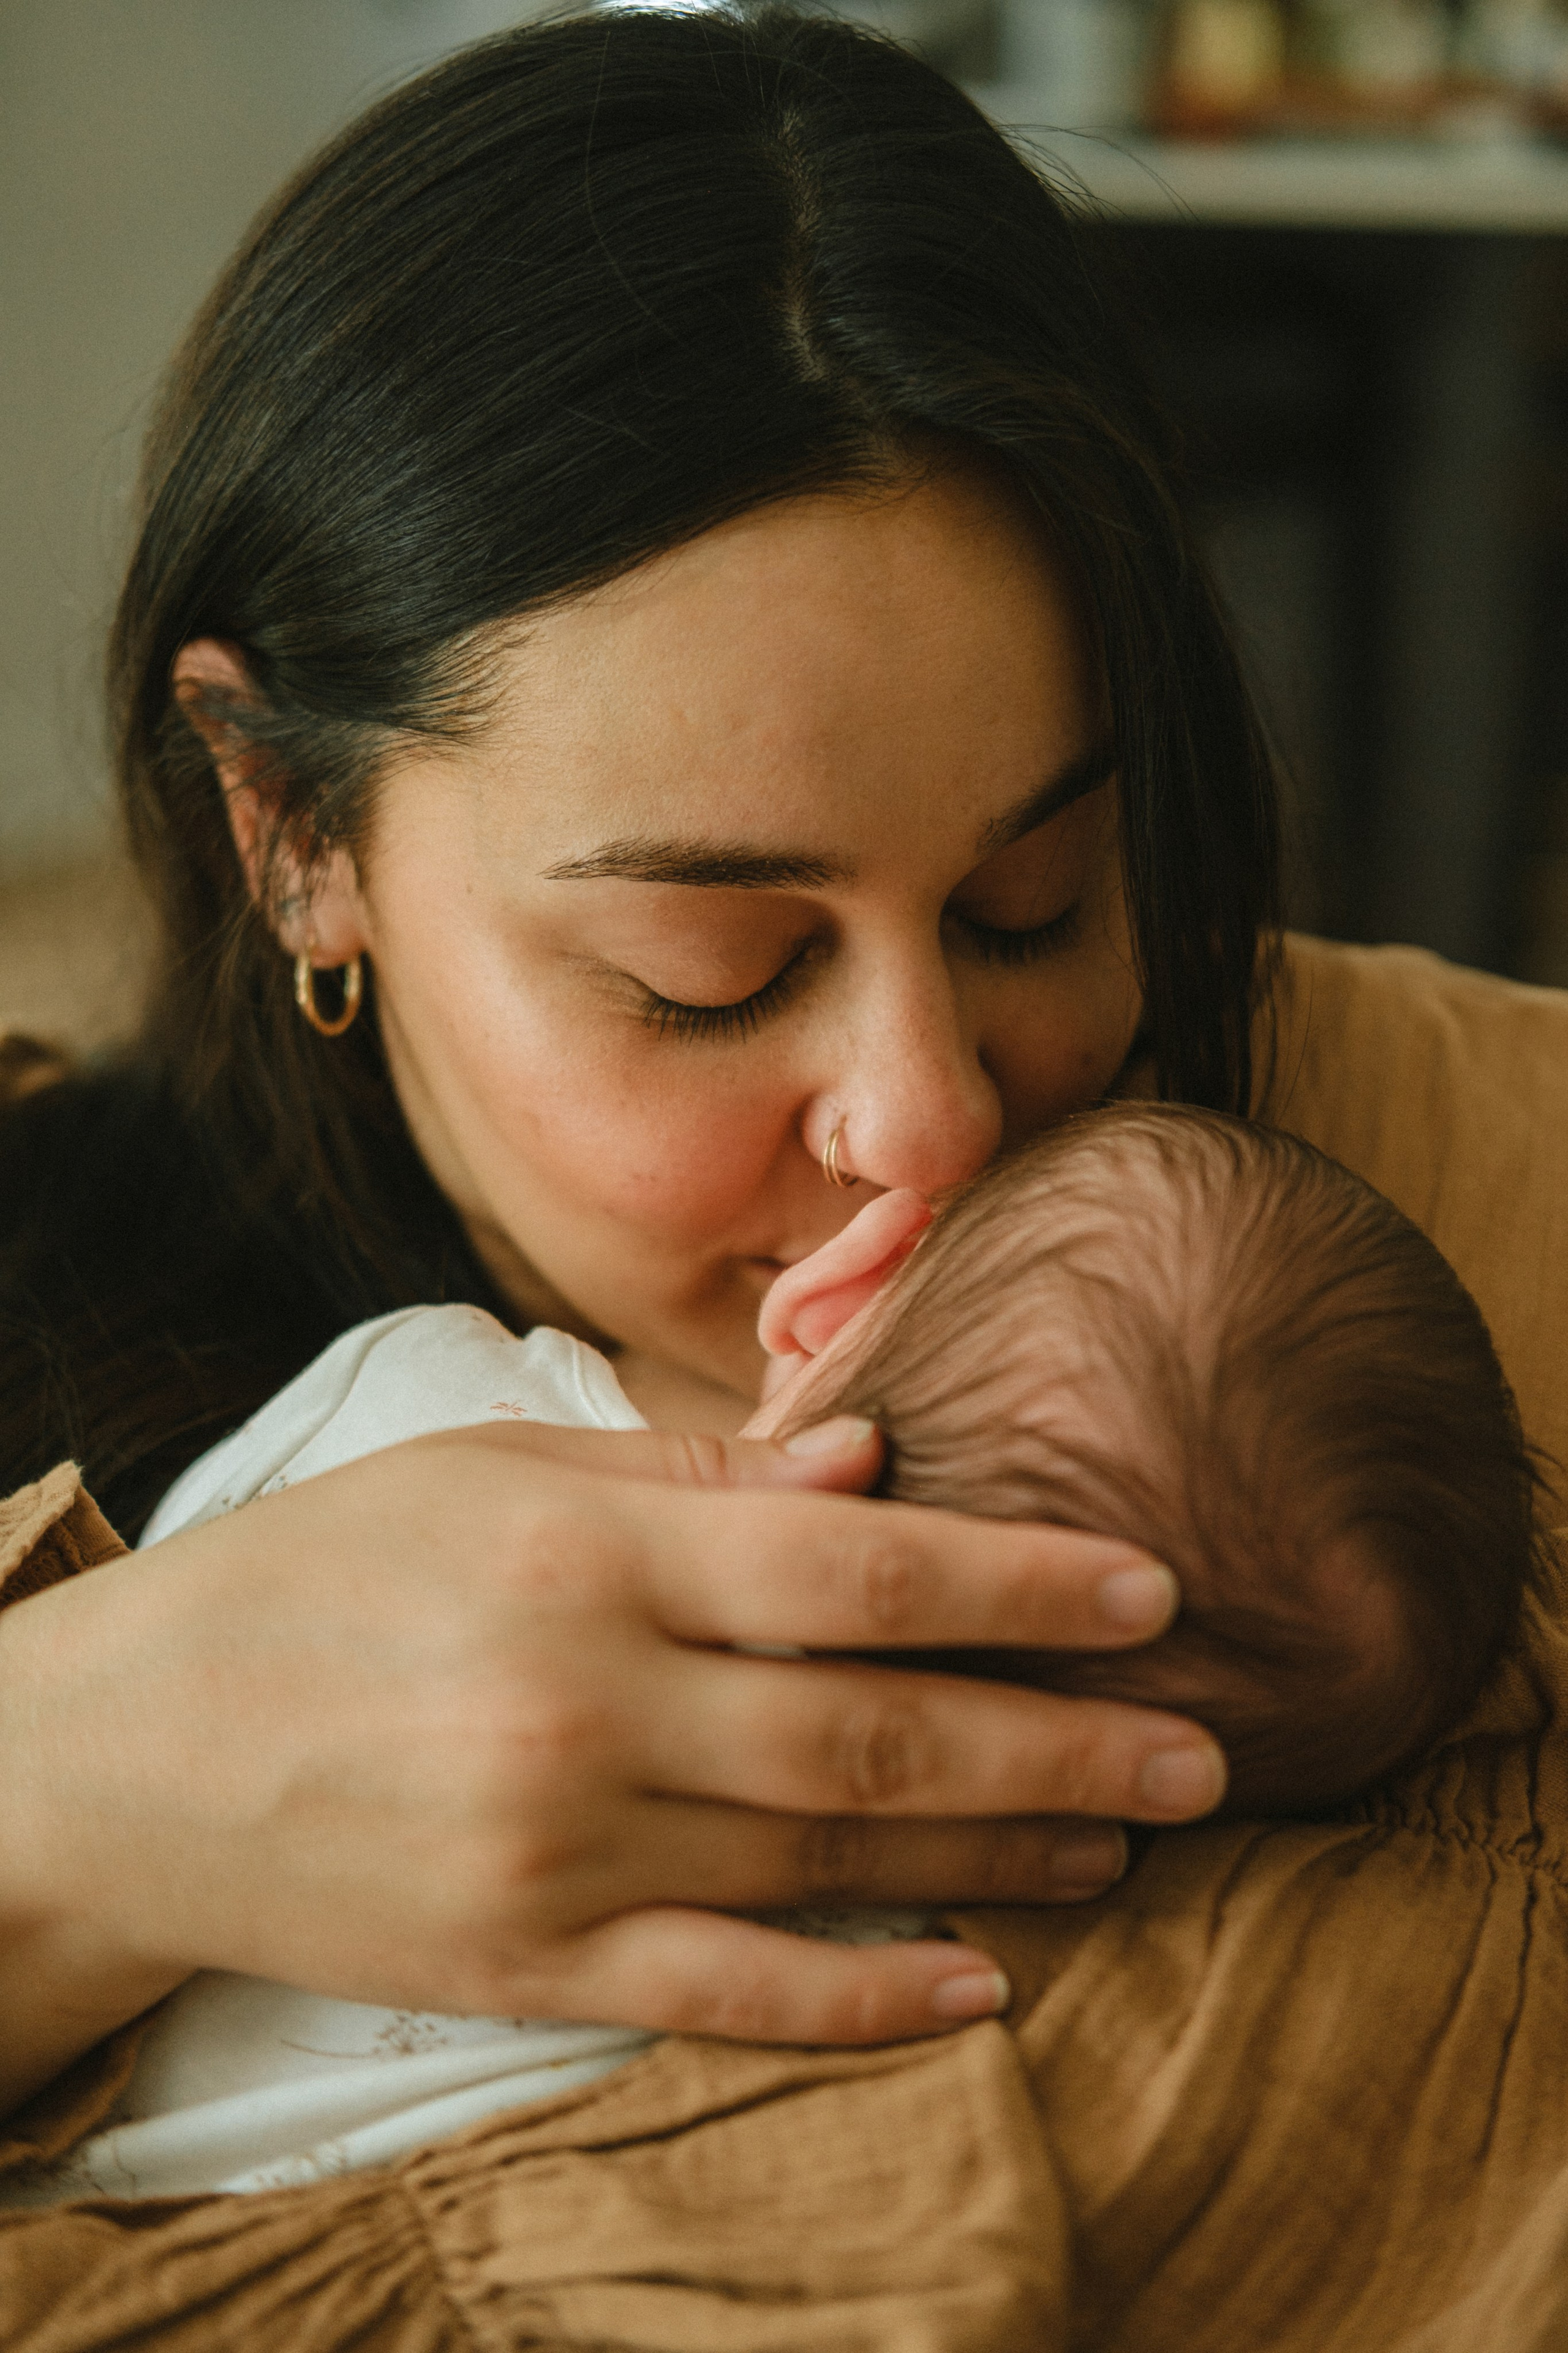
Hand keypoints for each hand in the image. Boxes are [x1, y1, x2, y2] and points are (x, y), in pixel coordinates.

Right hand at [0, 1420, 1221, 2105]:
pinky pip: (730, 1994)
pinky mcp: (530, 1966)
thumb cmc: (324, 1577)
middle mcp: (589, 1708)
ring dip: (1000, 1855)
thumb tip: (869, 1462)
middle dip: (1059, 1738)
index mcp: (588, 1561)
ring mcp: (561, 1853)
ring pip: (829, 1865)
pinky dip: (864, 1998)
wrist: (135, 1752)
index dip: (1019, 1582)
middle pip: (875, 1731)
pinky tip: (981, 1984)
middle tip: (1205, 1744)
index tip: (1149, 1592)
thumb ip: (688, 1480)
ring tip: (1122, 1837)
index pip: (857, 1569)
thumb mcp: (488, 1476)